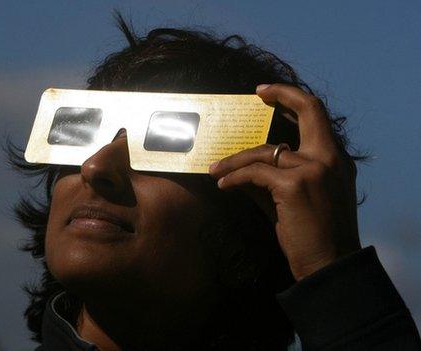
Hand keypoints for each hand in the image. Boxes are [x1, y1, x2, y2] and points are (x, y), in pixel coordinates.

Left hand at [208, 83, 360, 280]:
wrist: (328, 266)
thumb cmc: (313, 236)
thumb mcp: (293, 201)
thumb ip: (270, 180)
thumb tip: (238, 169)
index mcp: (337, 161)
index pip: (319, 116)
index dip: (293, 98)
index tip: (269, 93)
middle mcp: (331, 159)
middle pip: (308, 110)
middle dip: (282, 94)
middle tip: (255, 94)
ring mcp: (314, 169)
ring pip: (265, 151)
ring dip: (235, 161)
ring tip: (215, 171)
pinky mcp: (294, 185)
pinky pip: (254, 173)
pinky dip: (234, 178)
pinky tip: (222, 186)